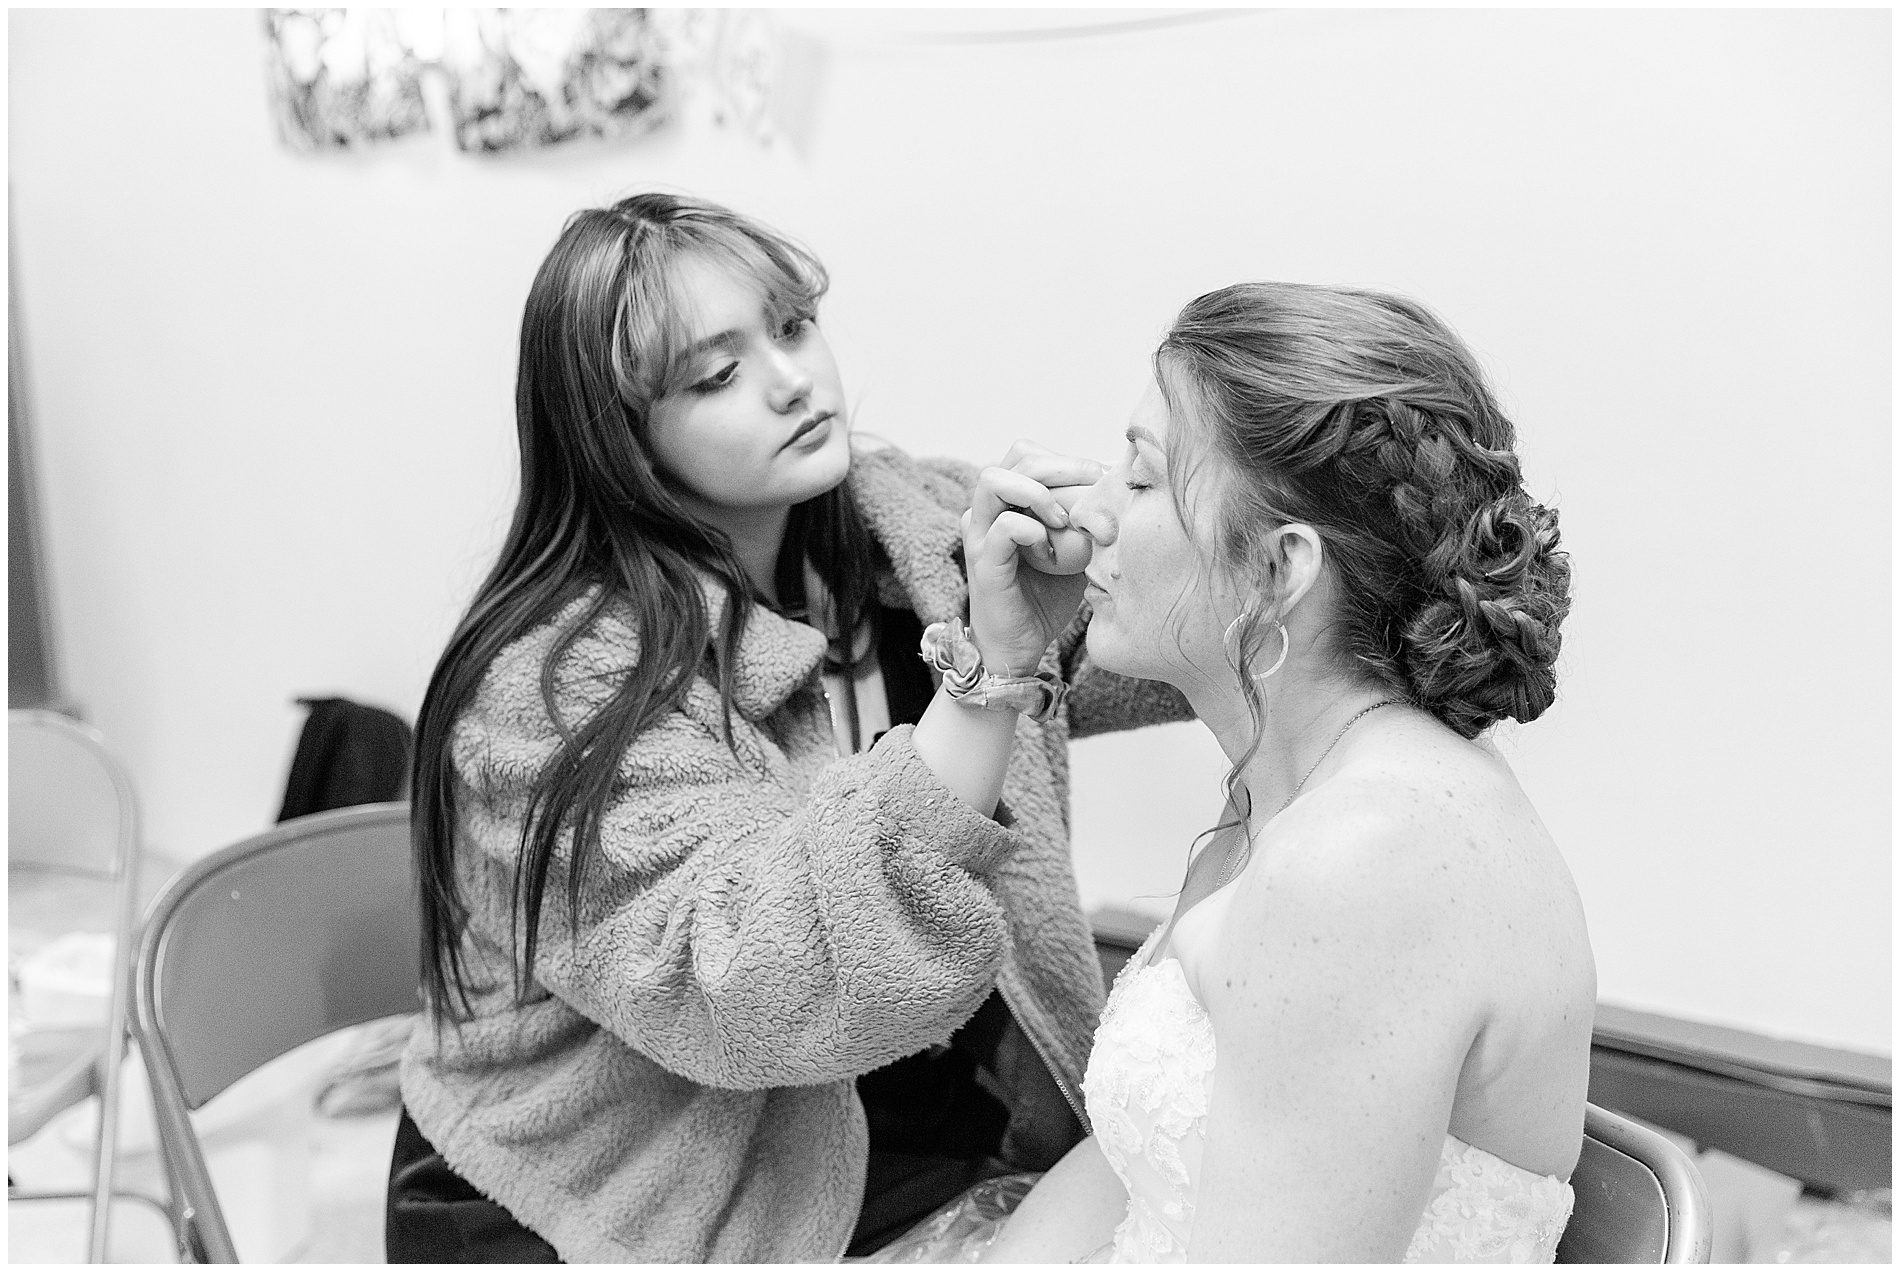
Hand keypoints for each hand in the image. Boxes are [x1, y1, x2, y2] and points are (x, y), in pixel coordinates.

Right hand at [960, 441, 1105, 675]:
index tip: (1100, 482)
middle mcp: (986, 511)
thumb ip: (1084, 518)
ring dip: (1039, 492)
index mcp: (1007, 502)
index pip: (1030, 453)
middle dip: (1063, 467)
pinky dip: (1033, 531)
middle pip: (1017, 455)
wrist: (1021, 647)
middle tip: (1092, 492)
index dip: (1068, 460)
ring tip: (1064, 519)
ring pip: (995, 479)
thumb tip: (1121, 486)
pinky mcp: (981, 561)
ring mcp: (979, 534)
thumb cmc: (1046, 597)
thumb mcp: (1074, 549)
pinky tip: (1051, 552)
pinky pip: (1004, 527)